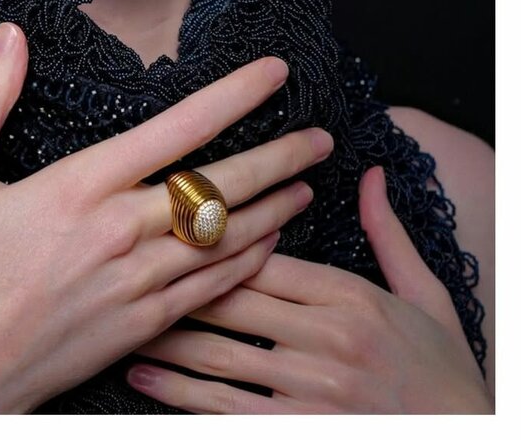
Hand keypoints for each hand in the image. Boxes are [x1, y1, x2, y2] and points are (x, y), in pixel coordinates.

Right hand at [0, 22, 332, 413]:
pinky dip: (249, 262)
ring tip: (311, 182)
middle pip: (220, 186)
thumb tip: (9, 34)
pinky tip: (272, 244)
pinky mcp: (142, 326)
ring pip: (227, 239)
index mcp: (79, 186)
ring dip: (276, 207)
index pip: (177, 128)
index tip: (274, 72)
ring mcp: (137, 284)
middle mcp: (120, 232)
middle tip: (321, 136)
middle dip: (280, 155)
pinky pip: (212, 289)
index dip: (234, 95)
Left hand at [128, 165, 492, 412]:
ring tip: (118, 317)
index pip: (263, 254)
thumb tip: (371, 174)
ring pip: (218, 354)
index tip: (169, 218)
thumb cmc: (443, 369)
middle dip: (173, 277)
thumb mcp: (424, 294)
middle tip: (122, 257)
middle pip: (231, 296)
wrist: (468, 439)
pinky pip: (227, 411)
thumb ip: (387, 232)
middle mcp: (324, 339)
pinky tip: (143, 378)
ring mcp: (310, 390)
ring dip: (163, 335)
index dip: (212, 236)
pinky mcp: (299, 430)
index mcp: (348, 296)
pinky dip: (180, 394)